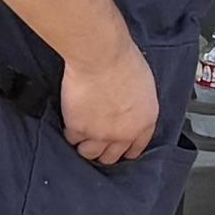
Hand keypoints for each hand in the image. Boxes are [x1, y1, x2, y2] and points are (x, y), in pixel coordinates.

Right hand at [59, 39, 161, 165]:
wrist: (101, 57)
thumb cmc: (123, 59)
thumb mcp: (143, 84)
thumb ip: (136, 104)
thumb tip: (127, 108)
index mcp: (145, 121)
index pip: (136, 148)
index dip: (125, 150)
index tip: (119, 148)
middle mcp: (124, 133)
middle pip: (112, 156)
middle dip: (104, 151)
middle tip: (96, 142)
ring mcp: (101, 134)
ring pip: (90, 153)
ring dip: (85, 146)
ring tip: (81, 137)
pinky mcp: (79, 128)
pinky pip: (71, 139)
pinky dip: (70, 132)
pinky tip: (70, 124)